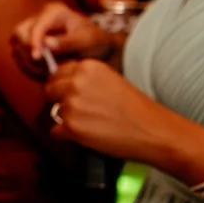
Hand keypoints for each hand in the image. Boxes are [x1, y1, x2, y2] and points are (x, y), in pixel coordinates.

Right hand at [14, 1, 112, 61]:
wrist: (97, 47)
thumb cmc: (94, 41)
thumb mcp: (86, 41)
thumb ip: (68, 42)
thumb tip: (47, 44)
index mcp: (54, 12)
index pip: (37, 25)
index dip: (33, 41)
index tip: (37, 58)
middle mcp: (41, 17)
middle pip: (20, 32)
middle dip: (27, 50)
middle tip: (42, 66)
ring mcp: (34, 29)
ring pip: (16, 42)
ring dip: (26, 58)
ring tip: (44, 70)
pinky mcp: (31, 40)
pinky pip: (20, 51)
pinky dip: (27, 62)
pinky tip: (41, 70)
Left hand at [46, 59, 170, 160]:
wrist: (153, 130)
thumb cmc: (135, 108)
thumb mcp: (110, 80)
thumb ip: (85, 79)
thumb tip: (62, 83)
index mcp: (87, 67)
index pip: (58, 72)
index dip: (64, 85)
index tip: (72, 94)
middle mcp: (76, 81)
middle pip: (50, 89)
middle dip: (60, 100)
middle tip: (81, 111)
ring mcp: (72, 104)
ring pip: (54, 111)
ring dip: (67, 119)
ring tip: (92, 123)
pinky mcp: (71, 126)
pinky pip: (56, 131)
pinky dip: (67, 136)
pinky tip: (88, 135)